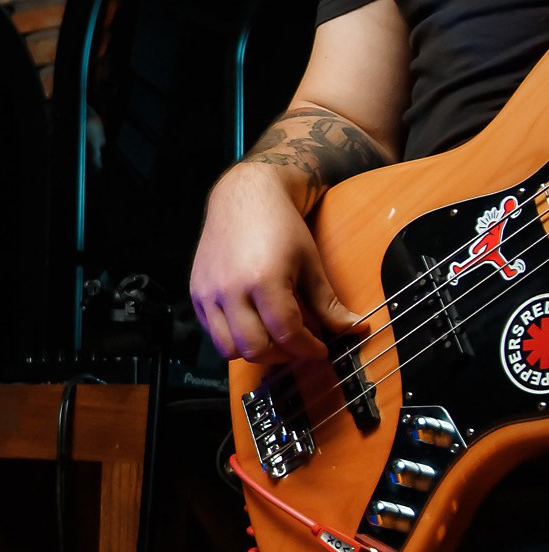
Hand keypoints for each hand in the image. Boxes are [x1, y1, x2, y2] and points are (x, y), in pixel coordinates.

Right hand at [190, 162, 366, 364]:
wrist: (246, 196)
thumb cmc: (281, 226)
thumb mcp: (310, 263)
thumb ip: (328, 302)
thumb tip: (354, 328)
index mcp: (264, 279)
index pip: (286, 333)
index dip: (308, 348)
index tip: (320, 349)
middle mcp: (231, 289)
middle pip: (255, 348)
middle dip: (282, 355)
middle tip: (297, 345)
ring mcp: (209, 292)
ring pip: (229, 348)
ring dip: (255, 350)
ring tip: (273, 337)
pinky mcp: (197, 292)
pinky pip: (213, 331)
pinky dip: (234, 336)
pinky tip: (252, 322)